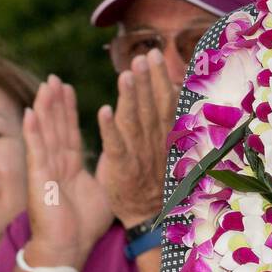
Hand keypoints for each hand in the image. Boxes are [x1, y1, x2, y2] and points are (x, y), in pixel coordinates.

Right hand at [22, 75, 113, 270]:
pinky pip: (36, 150)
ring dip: (45, 108)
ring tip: (45, 85)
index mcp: (70, 167)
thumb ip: (104, 170)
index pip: (69, 132)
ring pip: (45, 132)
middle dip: (55, 102)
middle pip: (55, 126)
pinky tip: (30, 112)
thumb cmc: (84, 225)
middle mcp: (56, 165)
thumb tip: (119, 158)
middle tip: (54, 78)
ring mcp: (46, 170)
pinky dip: (32, 131)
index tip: (67, 88)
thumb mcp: (100, 189)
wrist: (68, 248)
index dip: (67, 110)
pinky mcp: (39, 178)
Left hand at [96, 50, 177, 227]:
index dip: (159, 77)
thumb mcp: (166, 146)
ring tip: (126, 74)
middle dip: (147, 79)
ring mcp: (138, 155)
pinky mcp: (121, 169)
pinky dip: (109, 128)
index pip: (164, 100)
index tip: (154, 54)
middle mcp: (155, 142)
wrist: (149, 216)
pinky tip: (103, 111)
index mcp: (166, 135)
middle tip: (144, 55)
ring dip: (131, 97)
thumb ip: (165, 119)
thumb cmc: (157, 178)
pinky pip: (115, 146)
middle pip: (152, 106)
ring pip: (135, 122)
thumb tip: (169, 89)